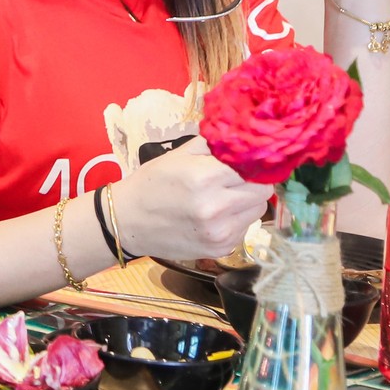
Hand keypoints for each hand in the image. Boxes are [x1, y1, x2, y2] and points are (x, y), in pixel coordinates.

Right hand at [112, 138, 272, 261]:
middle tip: (237, 181)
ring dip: (246, 203)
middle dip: (254, 183)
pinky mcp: (221, 249)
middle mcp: (216, 207)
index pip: (257, 169)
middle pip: (263, 192)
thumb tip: (245, 139)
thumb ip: (214, 146)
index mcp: (205, 177)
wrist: (126, 222)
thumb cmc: (151, 183)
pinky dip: (235, 221)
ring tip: (223, 199)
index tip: (249, 164)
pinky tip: (214, 217)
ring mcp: (220, 232)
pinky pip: (244, 229)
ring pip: (257, 211)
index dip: (255, 164)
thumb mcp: (177, 155)